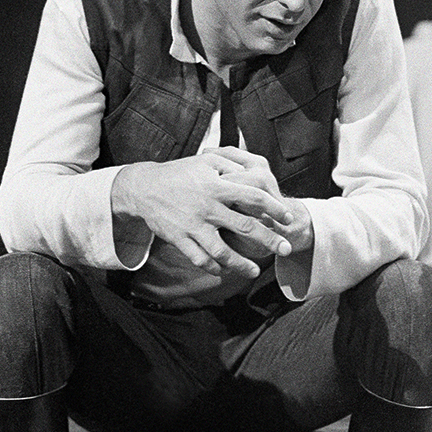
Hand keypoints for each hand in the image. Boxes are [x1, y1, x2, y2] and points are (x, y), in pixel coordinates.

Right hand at [113, 150, 298, 277]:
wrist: (143, 188)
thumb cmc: (180, 173)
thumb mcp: (206, 160)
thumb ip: (232, 164)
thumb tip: (258, 171)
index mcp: (217, 186)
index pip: (254, 197)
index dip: (274, 208)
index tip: (288, 218)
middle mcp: (208, 207)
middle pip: (246, 227)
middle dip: (269, 240)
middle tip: (286, 249)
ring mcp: (193, 226)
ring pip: (222, 251)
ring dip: (241, 264)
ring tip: (255, 271)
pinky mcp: (179, 239)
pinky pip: (200, 259)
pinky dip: (214, 267)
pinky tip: (224, 270)